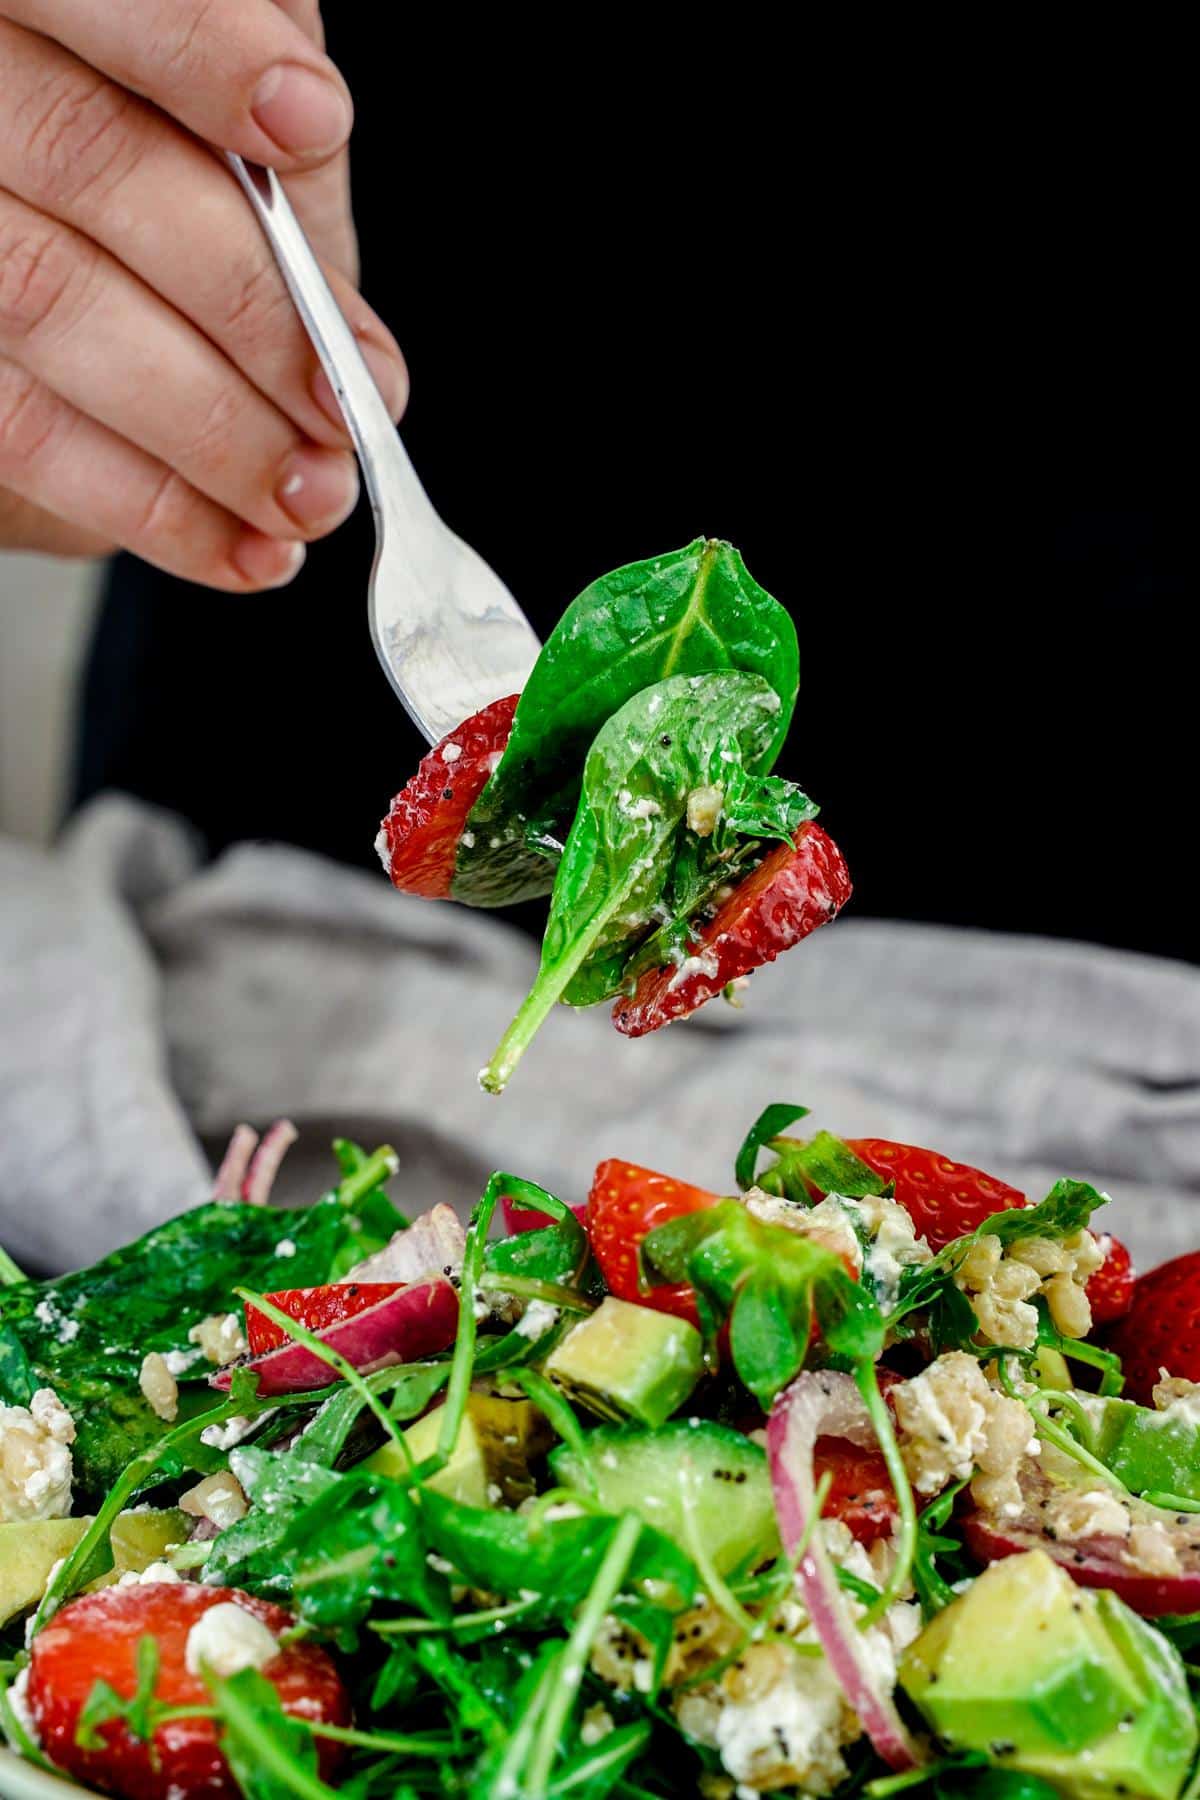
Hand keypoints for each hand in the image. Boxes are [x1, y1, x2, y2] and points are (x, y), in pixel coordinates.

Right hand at [0, 0, 406, 588]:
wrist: (81, 263)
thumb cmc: (168, 168)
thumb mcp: (218, 110)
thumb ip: (259, 107)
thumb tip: (312, 141)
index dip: (193, 46)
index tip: (311, 122)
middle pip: (85, 161)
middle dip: (248, 299)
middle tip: (350, 398)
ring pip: (46, 297)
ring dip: (209, 424)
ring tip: (313, 494)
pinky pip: (21, 430)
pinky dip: (152, 505)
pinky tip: (246, 548)